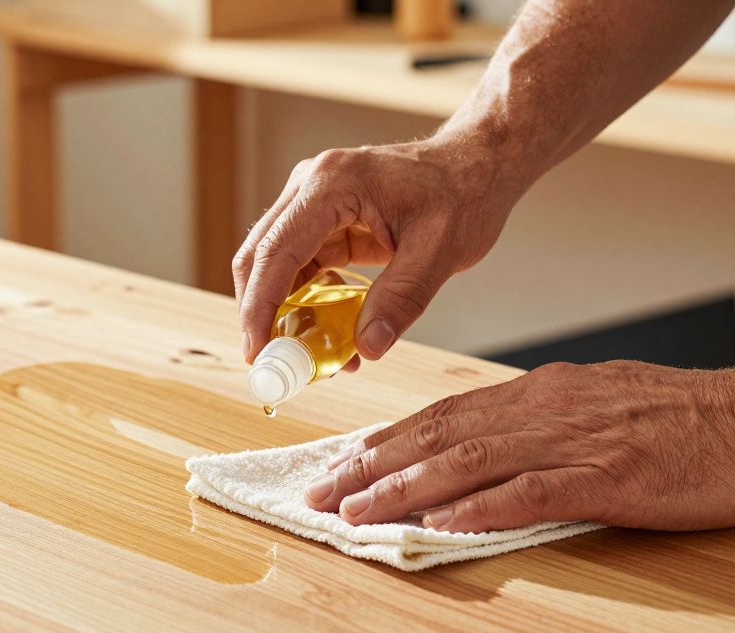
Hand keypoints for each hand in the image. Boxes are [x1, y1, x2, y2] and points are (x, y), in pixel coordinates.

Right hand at [233, 138, 520, 365]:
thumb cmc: (464, 193)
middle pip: (260, 257)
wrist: (477, 166)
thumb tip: (367, 346)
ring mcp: (313, 202)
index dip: (260, 306)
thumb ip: (402, 298)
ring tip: (314, 357)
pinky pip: (300, 267)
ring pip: (275, 266)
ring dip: (286, 313)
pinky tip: (330, 334)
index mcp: (332, 185)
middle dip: (261, 314)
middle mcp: (311, 187)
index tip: (258, 352)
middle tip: (275, 364)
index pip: (276, 251)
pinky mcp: (324, 221)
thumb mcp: (440, 249)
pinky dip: (307, 303)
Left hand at [306, 360, 734, 531]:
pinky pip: (532, 492)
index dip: (386, 440)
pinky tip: (441, 523)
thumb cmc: (681, 415)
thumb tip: (483, 449)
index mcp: (537, 393)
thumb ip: (538, 424)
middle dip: (370, 465)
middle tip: (318, 491)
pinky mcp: (607, 475)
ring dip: (404, 489)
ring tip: (355, 511)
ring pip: (468, 461)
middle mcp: (541, 409)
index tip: (341, 461)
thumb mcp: (595, 405)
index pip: (443, 415)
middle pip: (437, 436)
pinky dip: (481, 507)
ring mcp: (572, 440)